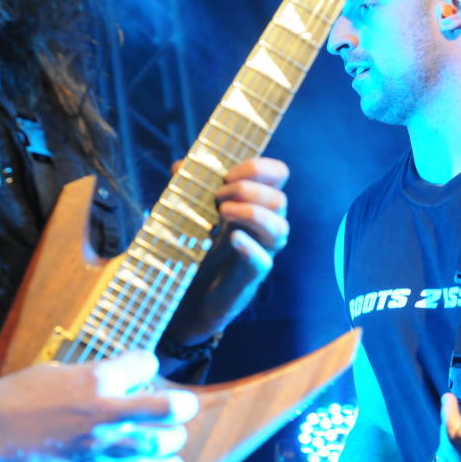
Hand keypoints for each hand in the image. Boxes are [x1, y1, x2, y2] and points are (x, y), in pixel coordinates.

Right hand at [0, 351, 197, 461]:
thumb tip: (117, 379)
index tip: (143, 373)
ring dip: (174, 438)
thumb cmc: (16, 395)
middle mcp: (105, 410)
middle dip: (183, 405)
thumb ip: (94, 375)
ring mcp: (100, 442)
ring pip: (158, 443)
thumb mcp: (59, 371)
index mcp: (96, 378)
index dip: (149, 366)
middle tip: (183, 406)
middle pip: (168, 407)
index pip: (147, 364)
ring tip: (175, 435)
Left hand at [166, 157, 289, 343]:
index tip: (227, 174)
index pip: (278, 176)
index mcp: (255, 203)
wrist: (188, 295)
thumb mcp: (191, 211)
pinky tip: (232, 237)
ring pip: (280, 229)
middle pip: (279, 200)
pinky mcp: (250, 277)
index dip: (259, 168)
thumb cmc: (197, 248)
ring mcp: (261, 251)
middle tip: (218, 196)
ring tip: (222, 212)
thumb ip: (188, 187)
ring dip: (252, 213)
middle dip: (248, 191)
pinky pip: (262, 260)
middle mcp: (264, 226)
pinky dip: (249, 246)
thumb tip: (180, 166)